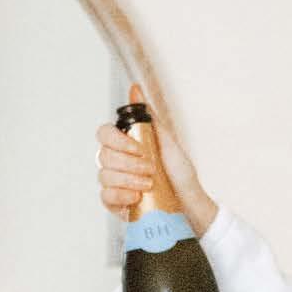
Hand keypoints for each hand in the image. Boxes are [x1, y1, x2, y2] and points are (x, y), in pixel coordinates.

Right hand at [96, 81, 217, 237]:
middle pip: (103, 155)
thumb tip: (135, 88)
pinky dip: (122, 196)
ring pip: (104, 176)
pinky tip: (136, 198)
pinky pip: (106, 197)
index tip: (139, 148)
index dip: (117, 141)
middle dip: (129, 163)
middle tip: (151, 169)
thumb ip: (149, 117)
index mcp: (125, 144)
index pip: (104, 134)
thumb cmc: (179, 173)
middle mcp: (115, 162)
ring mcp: (113, 183)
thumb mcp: (168, 141)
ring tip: (148, 184)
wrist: (188, 202)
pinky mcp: (114, 203)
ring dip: (128, 180)